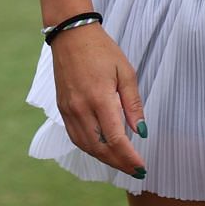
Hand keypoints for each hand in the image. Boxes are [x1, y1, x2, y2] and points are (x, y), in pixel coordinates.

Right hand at [50, 24, 147, 177]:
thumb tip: (141, 132)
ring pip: (86, 146)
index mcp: (99, 98)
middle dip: (119, 163)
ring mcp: (69, 110)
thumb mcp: (125, 72)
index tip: (142, 167)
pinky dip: (90, 148)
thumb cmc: (102, 50)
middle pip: (100, 148)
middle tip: (136, 170)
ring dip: (105, 159)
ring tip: (122, 163)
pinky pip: (76, 137)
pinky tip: (102, 150)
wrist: (71, 35)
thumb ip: (133, 104)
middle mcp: (81, 108)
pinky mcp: (62, 109)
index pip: (115, 139)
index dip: (129, 157)